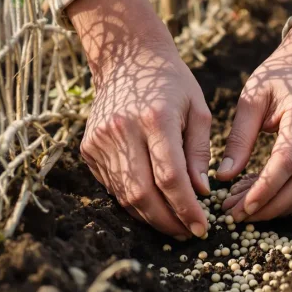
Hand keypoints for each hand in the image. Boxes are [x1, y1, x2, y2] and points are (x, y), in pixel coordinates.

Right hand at [69, 0, 210, 238]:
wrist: (126, 58)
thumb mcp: (198, 110)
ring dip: (150, 217)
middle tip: (187, 233)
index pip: (170, 177)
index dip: (186, 208)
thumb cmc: (171, 83)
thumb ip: (200, 153)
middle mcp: (122, 130)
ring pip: (125, 195)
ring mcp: (101, 141)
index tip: (201, 227)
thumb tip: (201, 192)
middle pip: (143, 193)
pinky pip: (113, 186)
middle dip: (167, 221)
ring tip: (173, 225)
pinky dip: (134, 202)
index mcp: (155, 119)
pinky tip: (153, 205)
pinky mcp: (89, 149)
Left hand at [218, 15, 291, 221]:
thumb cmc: (278, 78)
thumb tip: (223, 178)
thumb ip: (239, 138)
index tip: (241, 207)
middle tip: (237, 216)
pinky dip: (289, 200)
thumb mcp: (251, 98)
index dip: (266, 188)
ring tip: (245, 211)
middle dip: (269, 207)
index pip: (288, 161)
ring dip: (278, 208)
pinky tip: (263, 201)